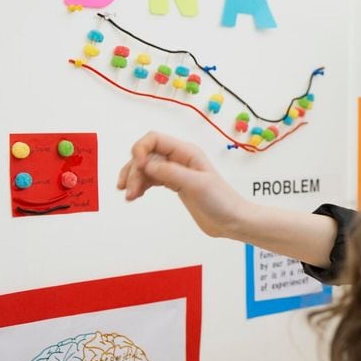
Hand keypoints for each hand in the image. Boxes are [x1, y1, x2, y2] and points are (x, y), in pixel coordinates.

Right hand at [117, 132, 246, 238]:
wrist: (232, 221)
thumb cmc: (221, 201)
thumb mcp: (197, 185)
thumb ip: (171, 173)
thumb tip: (146, 165)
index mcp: (187, 152)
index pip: (154, 139)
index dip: (140, 149)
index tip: (138, 167)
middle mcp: (180, 159)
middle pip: (146, 155)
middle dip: (134, 170)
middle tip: (128, 191)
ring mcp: (177, 172)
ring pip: (146, 168)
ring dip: (134, 179)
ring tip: (129, 196)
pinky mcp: (175, 185)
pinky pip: (151, 179)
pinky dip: (141, 186)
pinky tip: (135, 196)